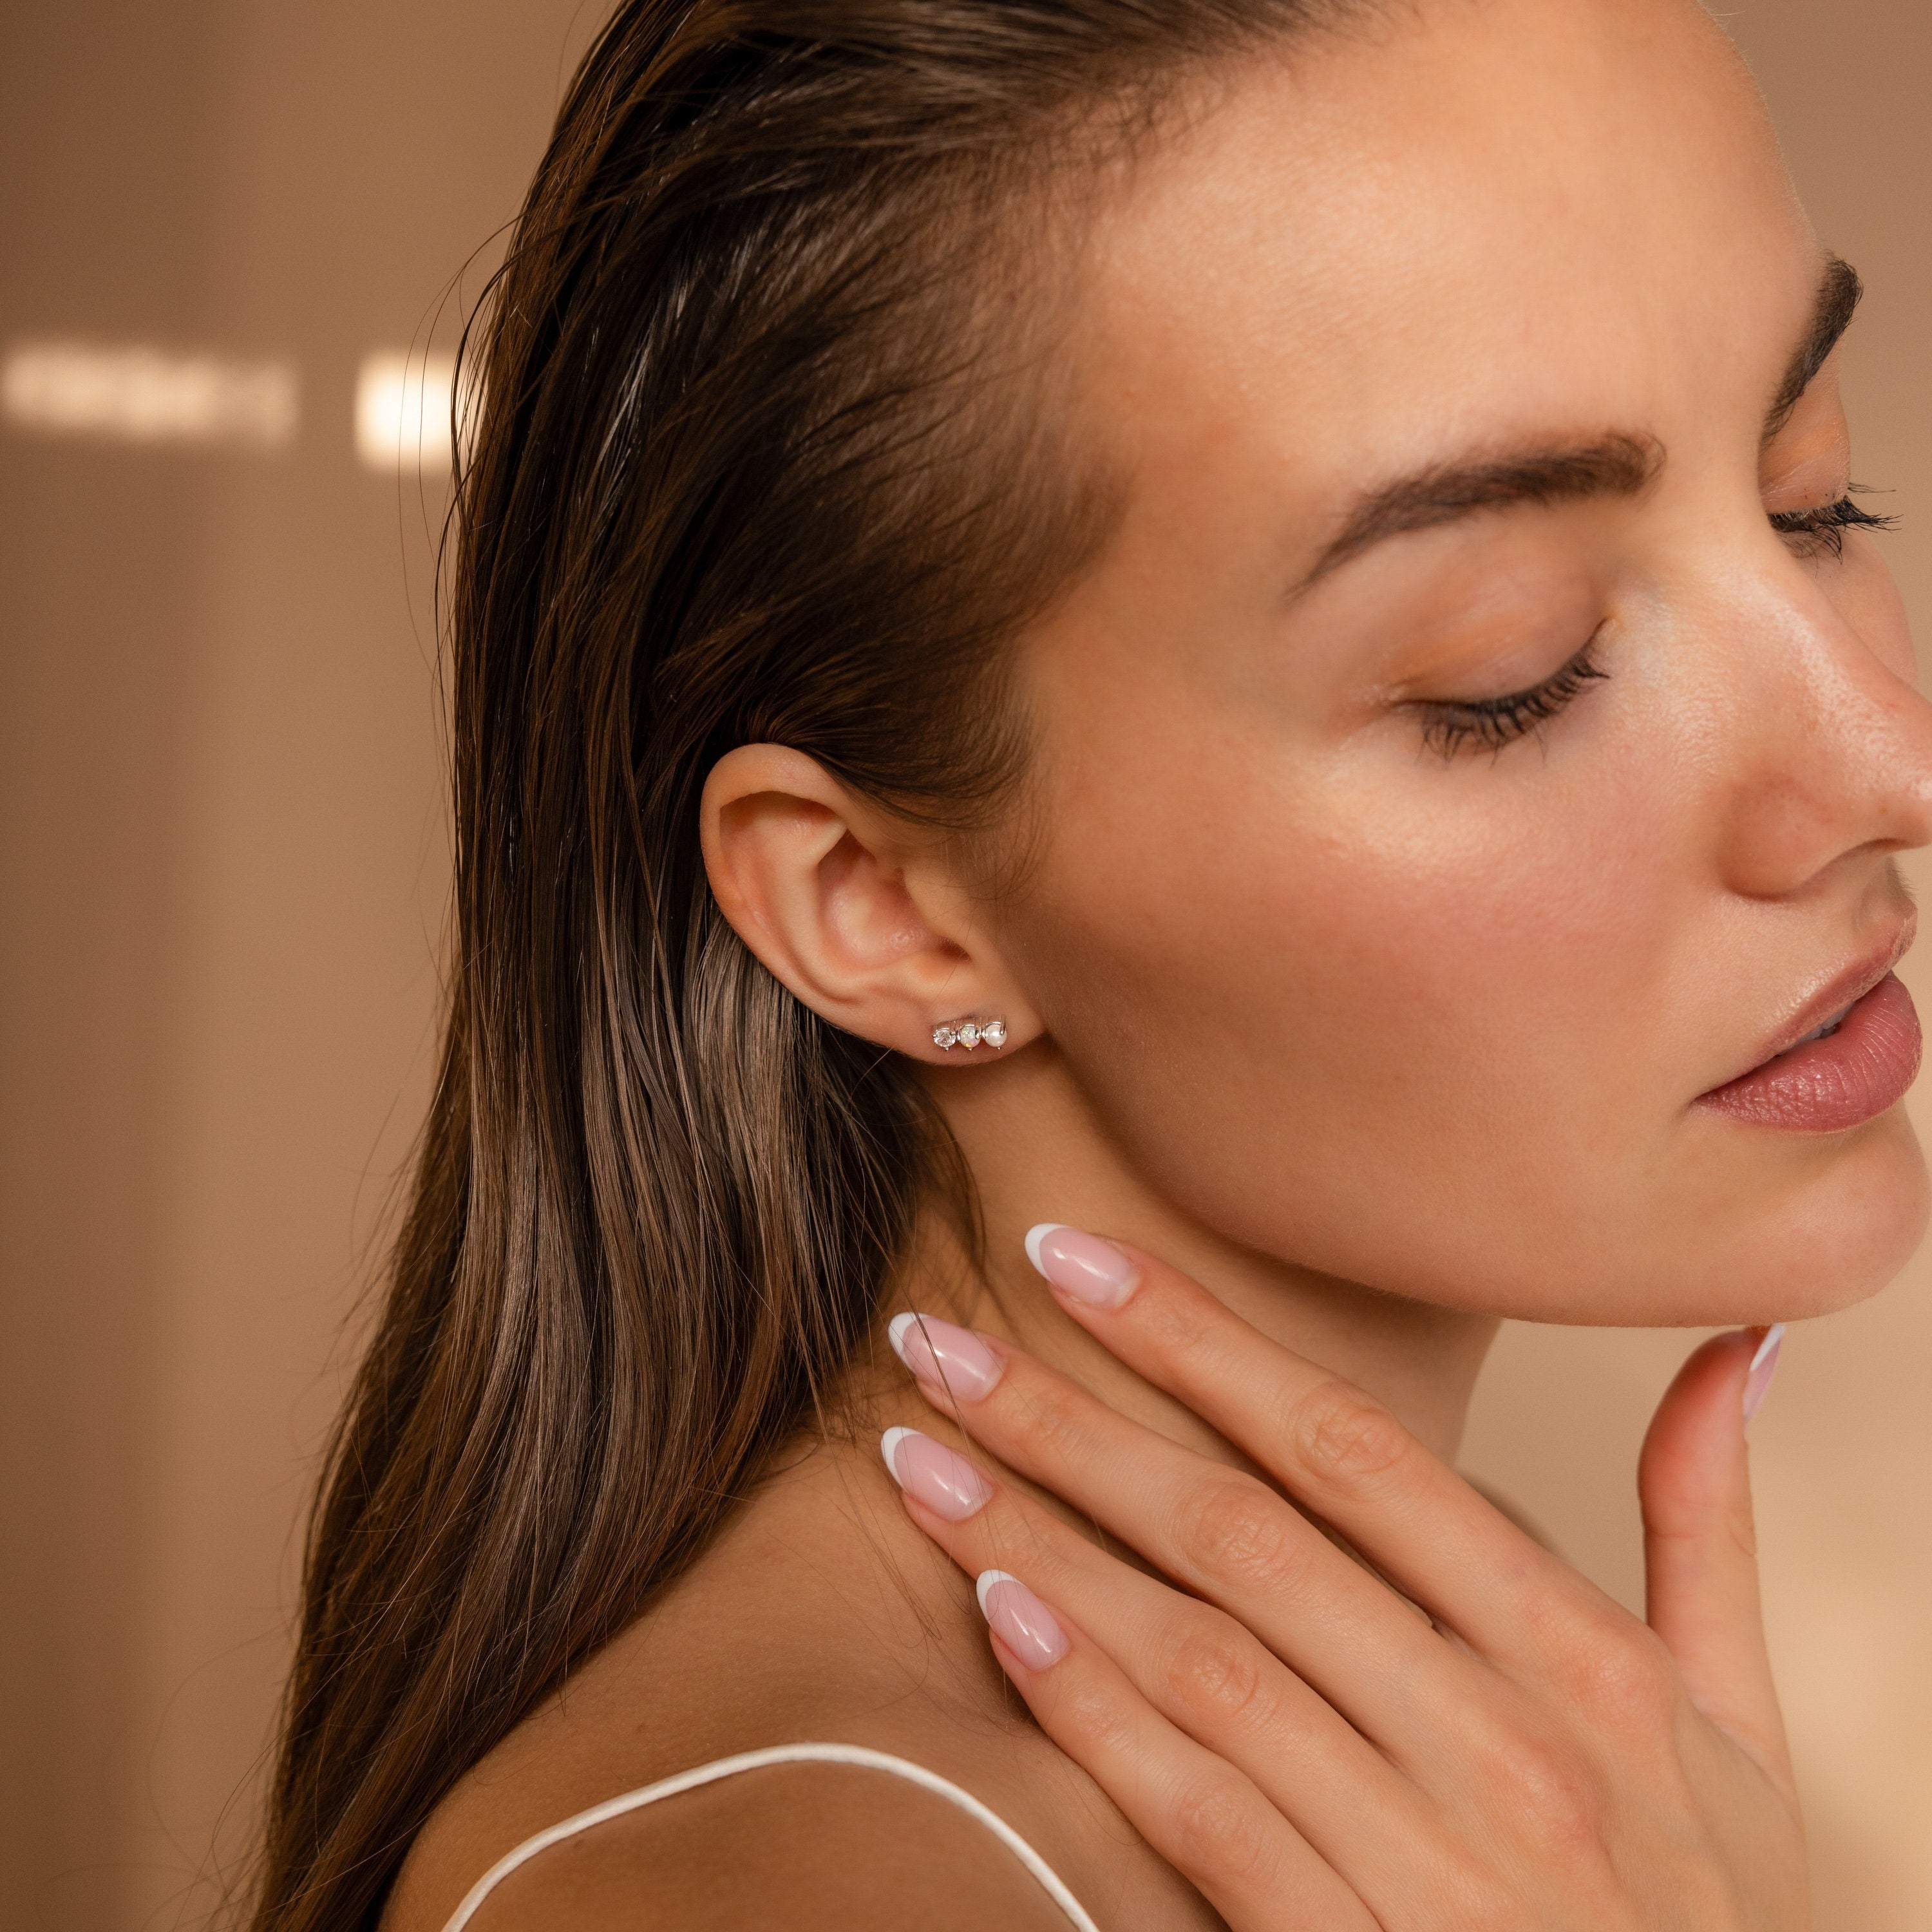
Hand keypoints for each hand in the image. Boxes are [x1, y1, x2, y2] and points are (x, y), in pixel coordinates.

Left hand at [879, 1231, 1805, 1929]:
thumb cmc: (1718, 1913)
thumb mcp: (1740, 1724)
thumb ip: (1705, 1526)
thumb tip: (1724, 1346)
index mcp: (1585, 1658)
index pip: (1351, 1452)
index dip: (1197, 1339)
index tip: (1070, 1257)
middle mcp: (1502, 1741)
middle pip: (1239, 1537)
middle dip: (1069, 1424)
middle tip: (937, 1342)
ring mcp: (1429, 1863)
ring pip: (1196, 1658)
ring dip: (1039, 1546)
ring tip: (920, 1459)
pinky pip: (1200, 1814)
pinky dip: (1092, 1711)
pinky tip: (998, 1618)